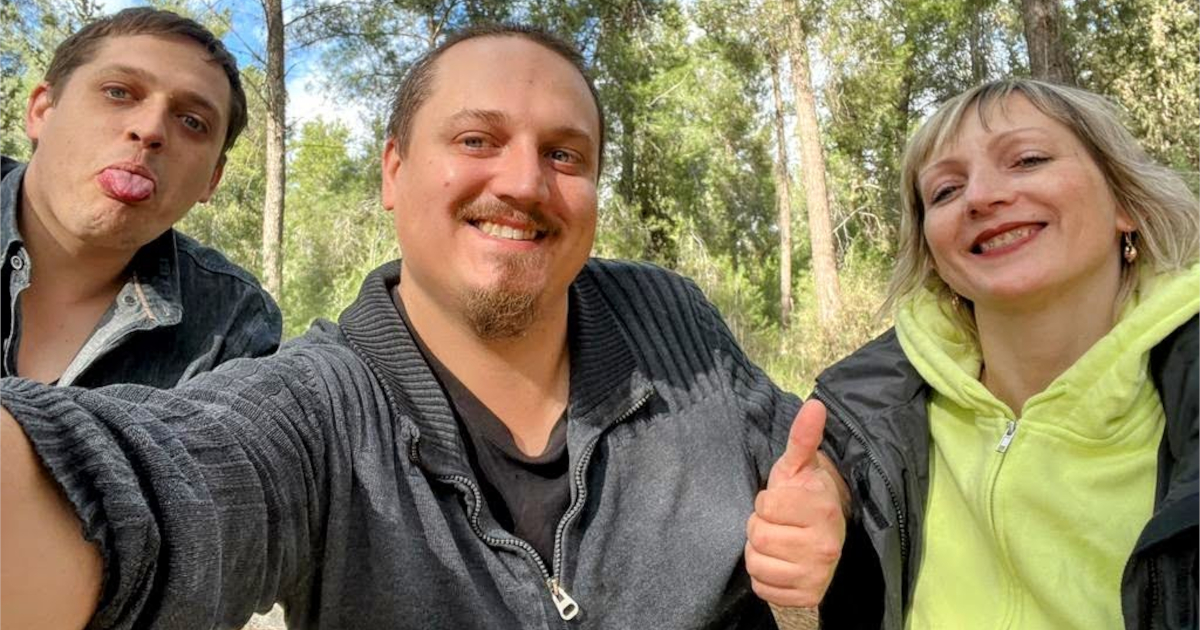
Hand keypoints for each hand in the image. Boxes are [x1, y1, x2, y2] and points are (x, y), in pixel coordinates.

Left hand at [744, 399, 846, 607]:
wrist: (825, 533)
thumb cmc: (804, 496)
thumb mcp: (799, 465)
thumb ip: (802, 437)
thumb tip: (815, 404)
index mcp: (823, 508)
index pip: (765, 506)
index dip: (766, 501)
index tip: (781, 501)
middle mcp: (825, 545)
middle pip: (758, 536)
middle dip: (760, 527)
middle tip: (778, 523)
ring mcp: (817, 574)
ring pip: (757, 564)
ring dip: (759, 552)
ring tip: (778, 542)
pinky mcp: (807, 596)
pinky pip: (762, 588)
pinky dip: (764, 577)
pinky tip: (780, 564)